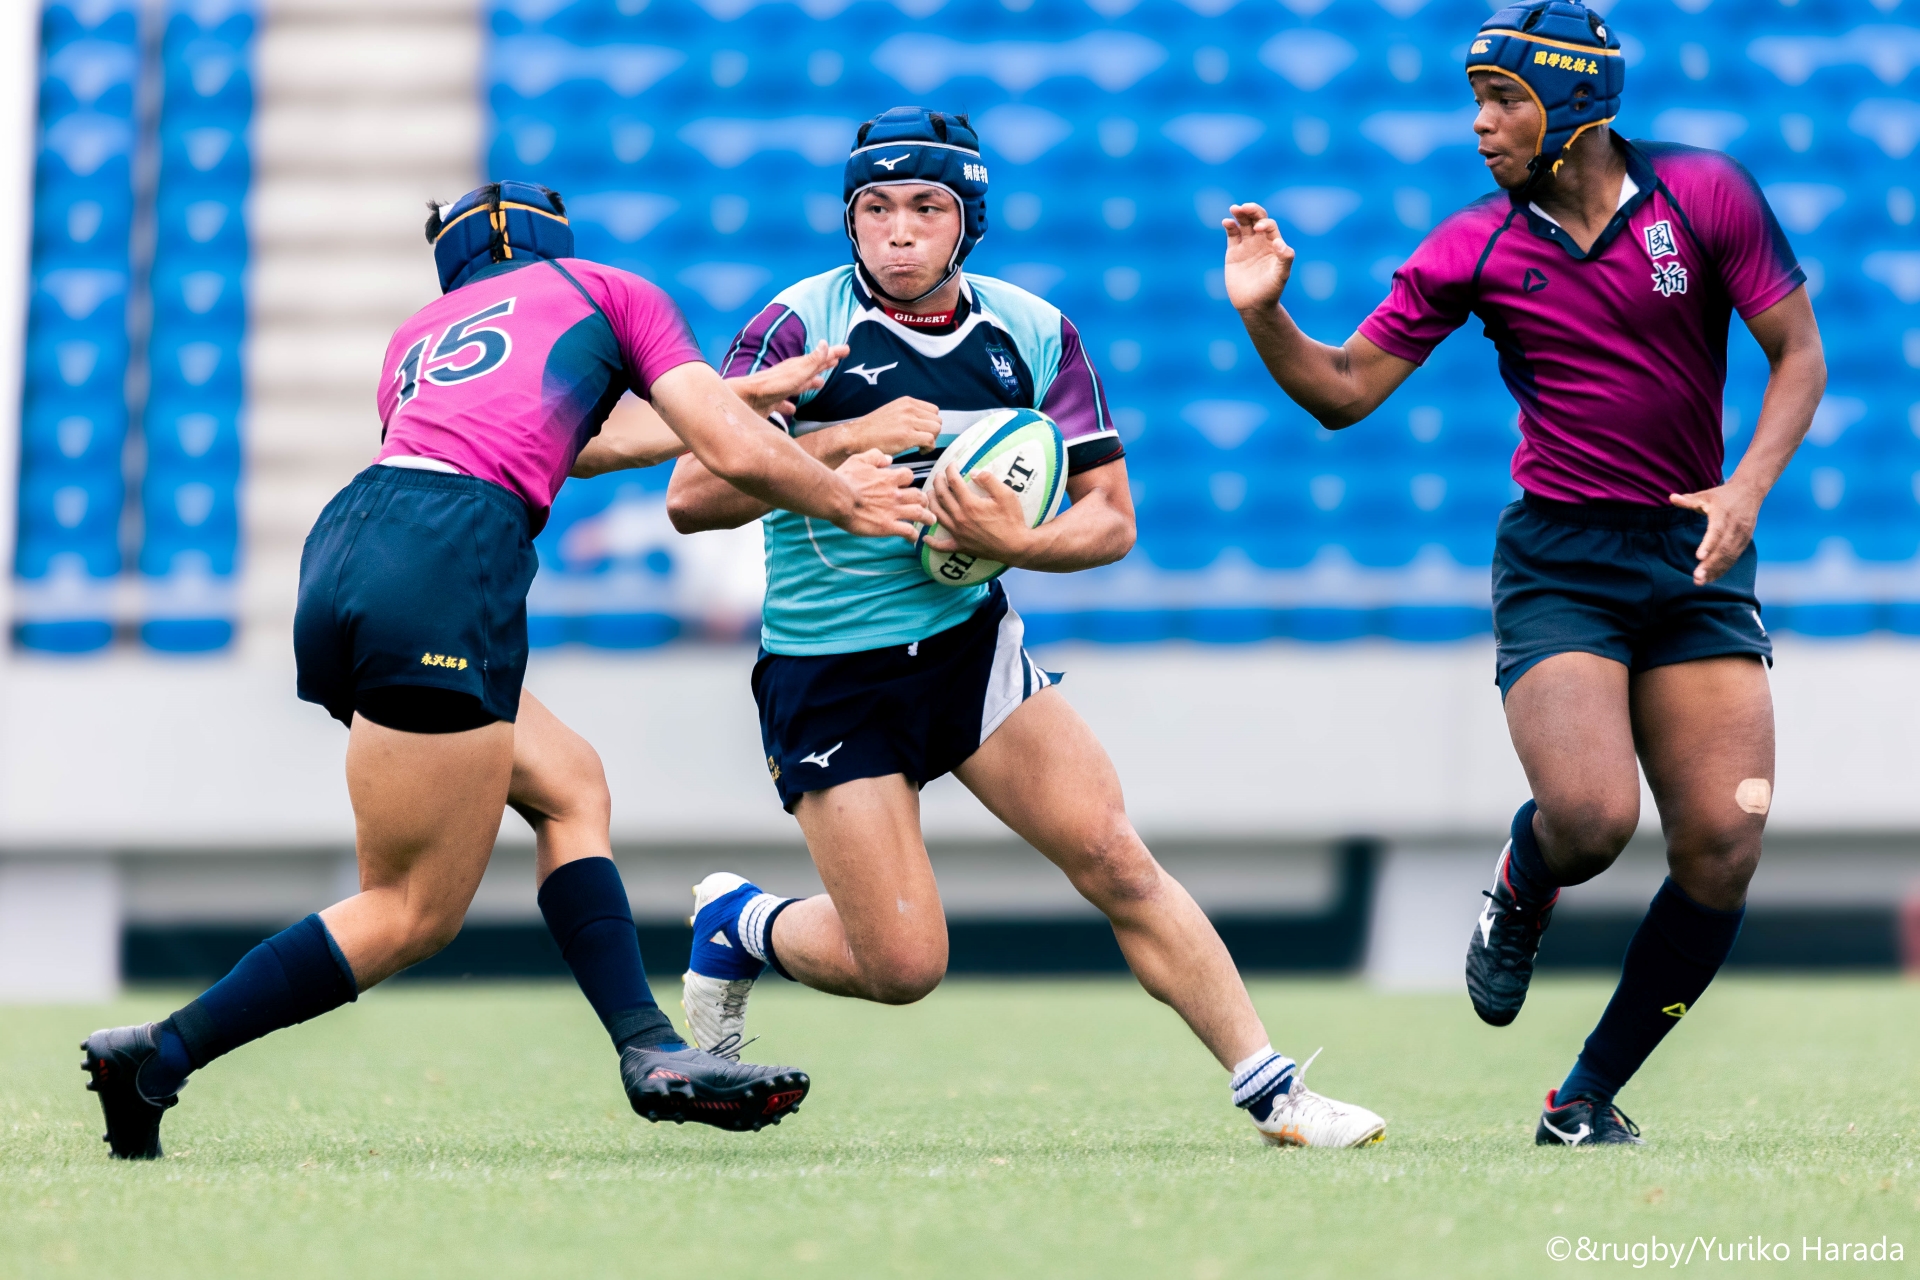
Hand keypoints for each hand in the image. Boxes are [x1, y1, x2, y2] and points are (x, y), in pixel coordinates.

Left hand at [728, 341, 849, 417]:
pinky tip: (793, 410)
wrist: (744, 400)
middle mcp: (788, 377)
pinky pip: (784, 403)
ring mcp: (779, 390)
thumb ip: (812, 362)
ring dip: (810, 384)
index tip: (846, 349)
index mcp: (796, 368)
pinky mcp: (770, 403)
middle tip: (835, 361)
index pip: (818, 358)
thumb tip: (826, 343)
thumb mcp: (796, 374)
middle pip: (810, 369)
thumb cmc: (770, 388)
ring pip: (798, 385)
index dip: (832, 354)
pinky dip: (790, 405)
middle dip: (823, 365)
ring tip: (820, 384)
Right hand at [833, 449, 932, 541]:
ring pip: (919, 513)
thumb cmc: (845, 479)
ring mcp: (893, 511)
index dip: (908, 481)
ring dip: (927, 517)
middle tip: (924, 504)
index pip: (908, 476)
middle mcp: (895, 494)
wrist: (838, 498)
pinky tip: (913, 538)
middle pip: (919, 495)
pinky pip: (907, 531)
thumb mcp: (859, 460)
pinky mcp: (887, 526)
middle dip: (923, 499)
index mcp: (889, 478)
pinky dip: (913, 535)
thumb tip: (889, 459)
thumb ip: (875, 457)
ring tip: (930, 520)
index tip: (906, 486)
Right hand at [850, 396, 941, 456]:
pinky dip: (928, 448)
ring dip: (932, 440)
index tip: (923, 432)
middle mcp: (909, 408)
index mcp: (907, 402)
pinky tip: (919, 451)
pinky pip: (930, 440)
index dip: (931, 423)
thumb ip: (908, 414)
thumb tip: (923, 424)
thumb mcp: (893, 413)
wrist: (856, 437)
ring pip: (936, 429)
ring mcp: (908, 421)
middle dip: (933, 433)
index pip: (933, 410)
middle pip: (937, 420)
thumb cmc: (872, 430)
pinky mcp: (906, 435)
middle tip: (922, 441)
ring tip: (920, 446)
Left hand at [923, 466, 1032, 562]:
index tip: (952, 464)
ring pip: (937, 515)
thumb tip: (974, 472)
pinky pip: (941, 546)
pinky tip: (925, 537)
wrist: (1016, 546)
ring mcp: (958, 533)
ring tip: (930, 493)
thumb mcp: (1006, 495)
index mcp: (970, 504)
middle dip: (938, 482)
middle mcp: (959, 517)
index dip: (951, 470)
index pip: (954, 481)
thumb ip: (989, 480)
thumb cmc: (1012, 520)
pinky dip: (932, 542)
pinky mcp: (960, 545)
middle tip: (939, 475)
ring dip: (931, 502)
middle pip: (941, 496)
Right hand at [1221, 202, 1293, 312]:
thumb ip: (1285, 258)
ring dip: (1239, 214)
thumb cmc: (1271, 291)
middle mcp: (1261, 242)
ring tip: (1234, 209)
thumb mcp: (1281, 276)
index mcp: (1274, 244)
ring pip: (1243, 224)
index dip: (1265, 223)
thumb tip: (1280, 243)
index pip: (1270, 226)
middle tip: (1244, 207)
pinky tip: (1227, 222)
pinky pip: (1232, 234)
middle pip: (1257, 219)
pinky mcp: (1234, 252)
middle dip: (1252, 211)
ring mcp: (1247, 246)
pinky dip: (1229, 226)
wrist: (1254, 305)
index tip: (1259, 229)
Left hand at [1669, 481, 1761, 583]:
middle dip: (1711, 565)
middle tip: (1697, 578)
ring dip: (1716, 570)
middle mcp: (1735, 526)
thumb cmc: (1722, 495)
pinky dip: (1723, 568)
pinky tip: (1711, 578)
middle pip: (1723, 548)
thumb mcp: (1705, 495)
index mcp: (1724, 514)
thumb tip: (1671, 498)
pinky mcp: (1745, 541)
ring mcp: (1742, 535)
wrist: (1750, 492)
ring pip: (1730, 556)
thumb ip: (1688, 500)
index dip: (1709, 544)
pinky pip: (1734, 558)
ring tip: (1701, 582)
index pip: (1717, 531)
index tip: (1699, 557)